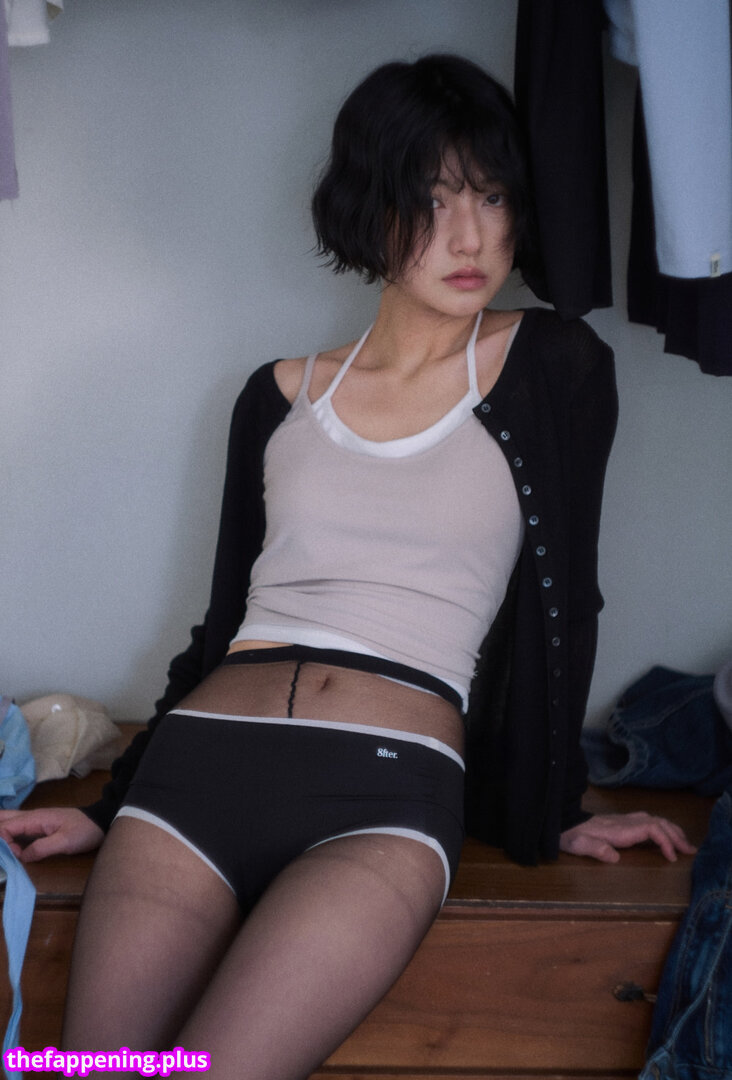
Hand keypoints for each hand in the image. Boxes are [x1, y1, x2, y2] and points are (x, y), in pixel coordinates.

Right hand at [0, 807, 103, 862]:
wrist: (100, 822)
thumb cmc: (84, 831)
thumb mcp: (65, 842)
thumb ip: (42, 848)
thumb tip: (20, 857)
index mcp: (35, 818)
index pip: (5, 827)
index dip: (4, 843)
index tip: (15, 856)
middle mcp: (30, 816)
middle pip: (2, 819)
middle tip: (2, 851)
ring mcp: (34, 820)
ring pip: (7, 821)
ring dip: (1, 833)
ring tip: (3, 850)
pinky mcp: (38, 826)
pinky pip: (16, 827)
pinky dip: (7, 835)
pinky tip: (8, 846)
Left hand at [560, 812, 696, 863]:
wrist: (562, 822)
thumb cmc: (570, 836)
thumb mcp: (579, 844)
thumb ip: (596, 849)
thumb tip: (614, 857)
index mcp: (619, 829)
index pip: (650, 829)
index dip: (664, 841)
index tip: (672, 857)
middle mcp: (625, 822)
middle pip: (657, 823)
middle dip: (676, 836)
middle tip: (691, 851)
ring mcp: (624, 821)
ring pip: (654, 820)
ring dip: (671, 830)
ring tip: (685, 844)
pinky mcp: (622, 823)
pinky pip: (648, 822)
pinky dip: (662, 828)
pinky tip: (666, 836)